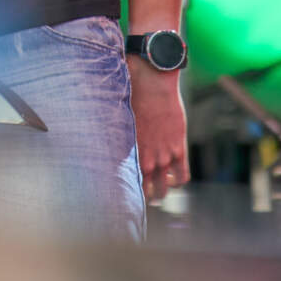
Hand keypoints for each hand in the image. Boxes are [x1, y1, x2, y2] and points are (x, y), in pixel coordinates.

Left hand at [130, 62, 187, 201]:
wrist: (152, 85)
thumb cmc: (131, 98)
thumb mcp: (119, 121)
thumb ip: (116, 137)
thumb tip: (97, 140)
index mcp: (129, 155)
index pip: (128, 185)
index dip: (129, 192)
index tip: (127, 191)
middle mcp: (146, 160)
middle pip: (147, 192)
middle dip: (146, 195)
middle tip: (146, 193)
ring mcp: (164, 157)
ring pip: (165, 189)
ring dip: (163, 191)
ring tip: (161, 189)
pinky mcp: (178, 149)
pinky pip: (182, 176)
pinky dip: (179, 181)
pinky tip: (174, 178)